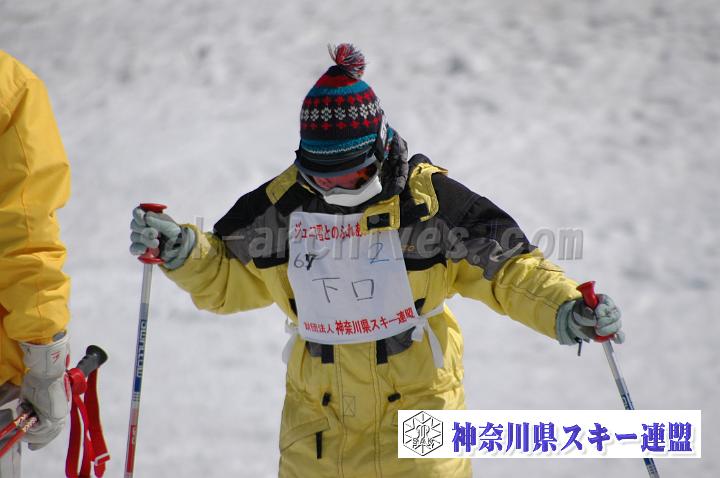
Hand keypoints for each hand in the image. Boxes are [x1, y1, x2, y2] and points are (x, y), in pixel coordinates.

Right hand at [19, 334, 69, 449]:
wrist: (46, 372)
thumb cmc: (39, 379)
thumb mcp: (34, 396)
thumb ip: (33, 408)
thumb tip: (27, 416)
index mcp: (59, 408)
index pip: (53, 428)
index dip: (43, 438)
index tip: (34, 444)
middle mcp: (61, 413)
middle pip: (50, 434)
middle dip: (38, 441)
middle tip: (29, 445)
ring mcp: (58, 415)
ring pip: (44, 434)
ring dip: (31, 434)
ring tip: (23, 427)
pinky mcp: (53, 416)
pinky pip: (40, 429)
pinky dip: (30, 426)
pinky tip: (25, 417)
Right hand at [130, 207, 194, 269]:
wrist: (179, 247)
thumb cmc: (173, 232)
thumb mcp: (168, 224)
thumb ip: (157, 220)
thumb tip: (146, 217)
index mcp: (148, 217)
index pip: (137, 212)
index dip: (138, 216)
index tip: (144, 221)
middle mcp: (142, 226)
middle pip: (134, 225)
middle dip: (145, 230)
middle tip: (156, 234)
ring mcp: (140, 238)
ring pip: (134, 237)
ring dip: (146, 240)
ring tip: (157, 243)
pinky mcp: (140, 249)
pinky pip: (133, 248)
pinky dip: (139, 248)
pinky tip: (145, 250)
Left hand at [556, 294, 624, 344]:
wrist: (577, 323)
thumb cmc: (580, 313)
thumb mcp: (578, 310)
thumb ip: (585, 312)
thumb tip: (594, 317)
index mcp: (603, 301)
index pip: (608, 304)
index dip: (603, 310)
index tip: (597, 314)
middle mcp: (611, 311)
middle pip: (615, 316)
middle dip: (605, 322)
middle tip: (597, 326)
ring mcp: (613, 322)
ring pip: (616, 326)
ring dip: (607, 330)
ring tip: (597, 331)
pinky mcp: (613, 333)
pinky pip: (620, 336)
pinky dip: (618, 338)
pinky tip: (614, 338)